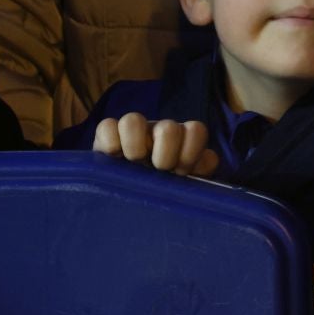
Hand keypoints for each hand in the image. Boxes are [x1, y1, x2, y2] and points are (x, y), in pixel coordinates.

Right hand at [91, 113, 218, 176]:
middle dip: (164, 155)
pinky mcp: (107, 135)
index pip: (196, 130)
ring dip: (134, 147)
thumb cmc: (166, 188)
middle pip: (167, 128)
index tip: (181, 173)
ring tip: (134, 165)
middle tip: (159, 172)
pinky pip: (107, 126)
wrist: (131, 194)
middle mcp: (160, 130)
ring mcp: (134, 130)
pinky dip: (110, 143)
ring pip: (132, 120)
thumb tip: (206, 161)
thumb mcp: (188, 181)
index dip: (190, 153)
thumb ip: (202, 169)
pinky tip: (113, 160)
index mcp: (184, 138)